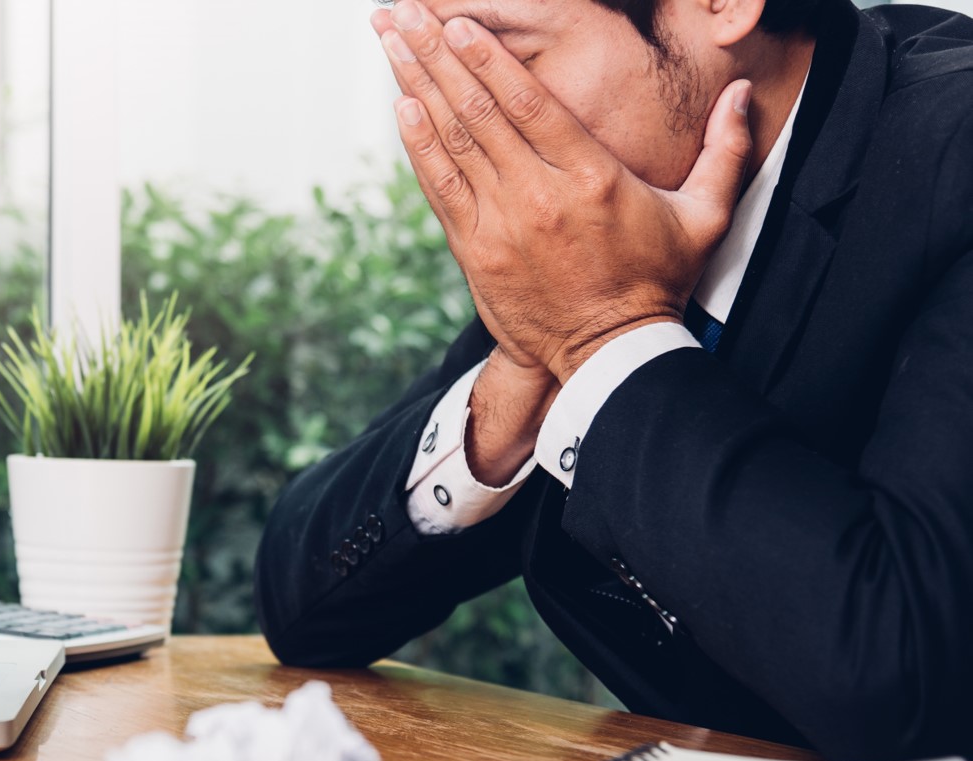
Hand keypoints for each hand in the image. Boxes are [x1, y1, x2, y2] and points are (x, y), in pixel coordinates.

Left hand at [373, 2, 753, 381]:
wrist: (609, 353)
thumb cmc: (657, 282)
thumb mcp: (705, 215)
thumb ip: (726, 149)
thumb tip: (744, 91)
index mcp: (592, 176)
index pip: (528, 101)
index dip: (488, 56)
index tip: (457, 21)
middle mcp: (540, 194)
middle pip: (477, 110)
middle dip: (434, 55)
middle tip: (401, 14)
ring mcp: (502, 223)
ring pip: (451, 141)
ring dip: (416, 86)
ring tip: (391, 42)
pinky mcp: (476, 251)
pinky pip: (439, 188)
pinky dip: (418, 145)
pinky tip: (401, 106)